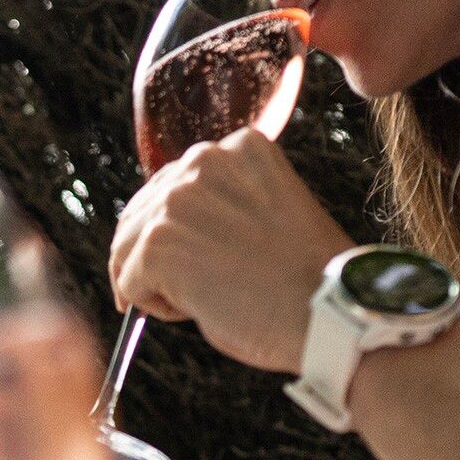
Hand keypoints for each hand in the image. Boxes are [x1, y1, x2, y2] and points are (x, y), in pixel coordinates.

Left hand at [109, 126, 353, 371]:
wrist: (331, 312)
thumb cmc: (308, 280)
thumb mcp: (268, 214)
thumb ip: (224, 206)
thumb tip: (172, 233)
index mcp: (239, 147)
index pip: (175, 183)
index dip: (175, 227)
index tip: (187, 257)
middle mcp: (205, 160)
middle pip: (142, 210)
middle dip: (151, 255)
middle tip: (171, 292)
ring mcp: (178, 199)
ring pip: (128, 246)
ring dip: (152, 281)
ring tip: (196, 304)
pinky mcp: (159, 242)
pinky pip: (129, 281)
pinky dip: (152, 306)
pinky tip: (196, 310)